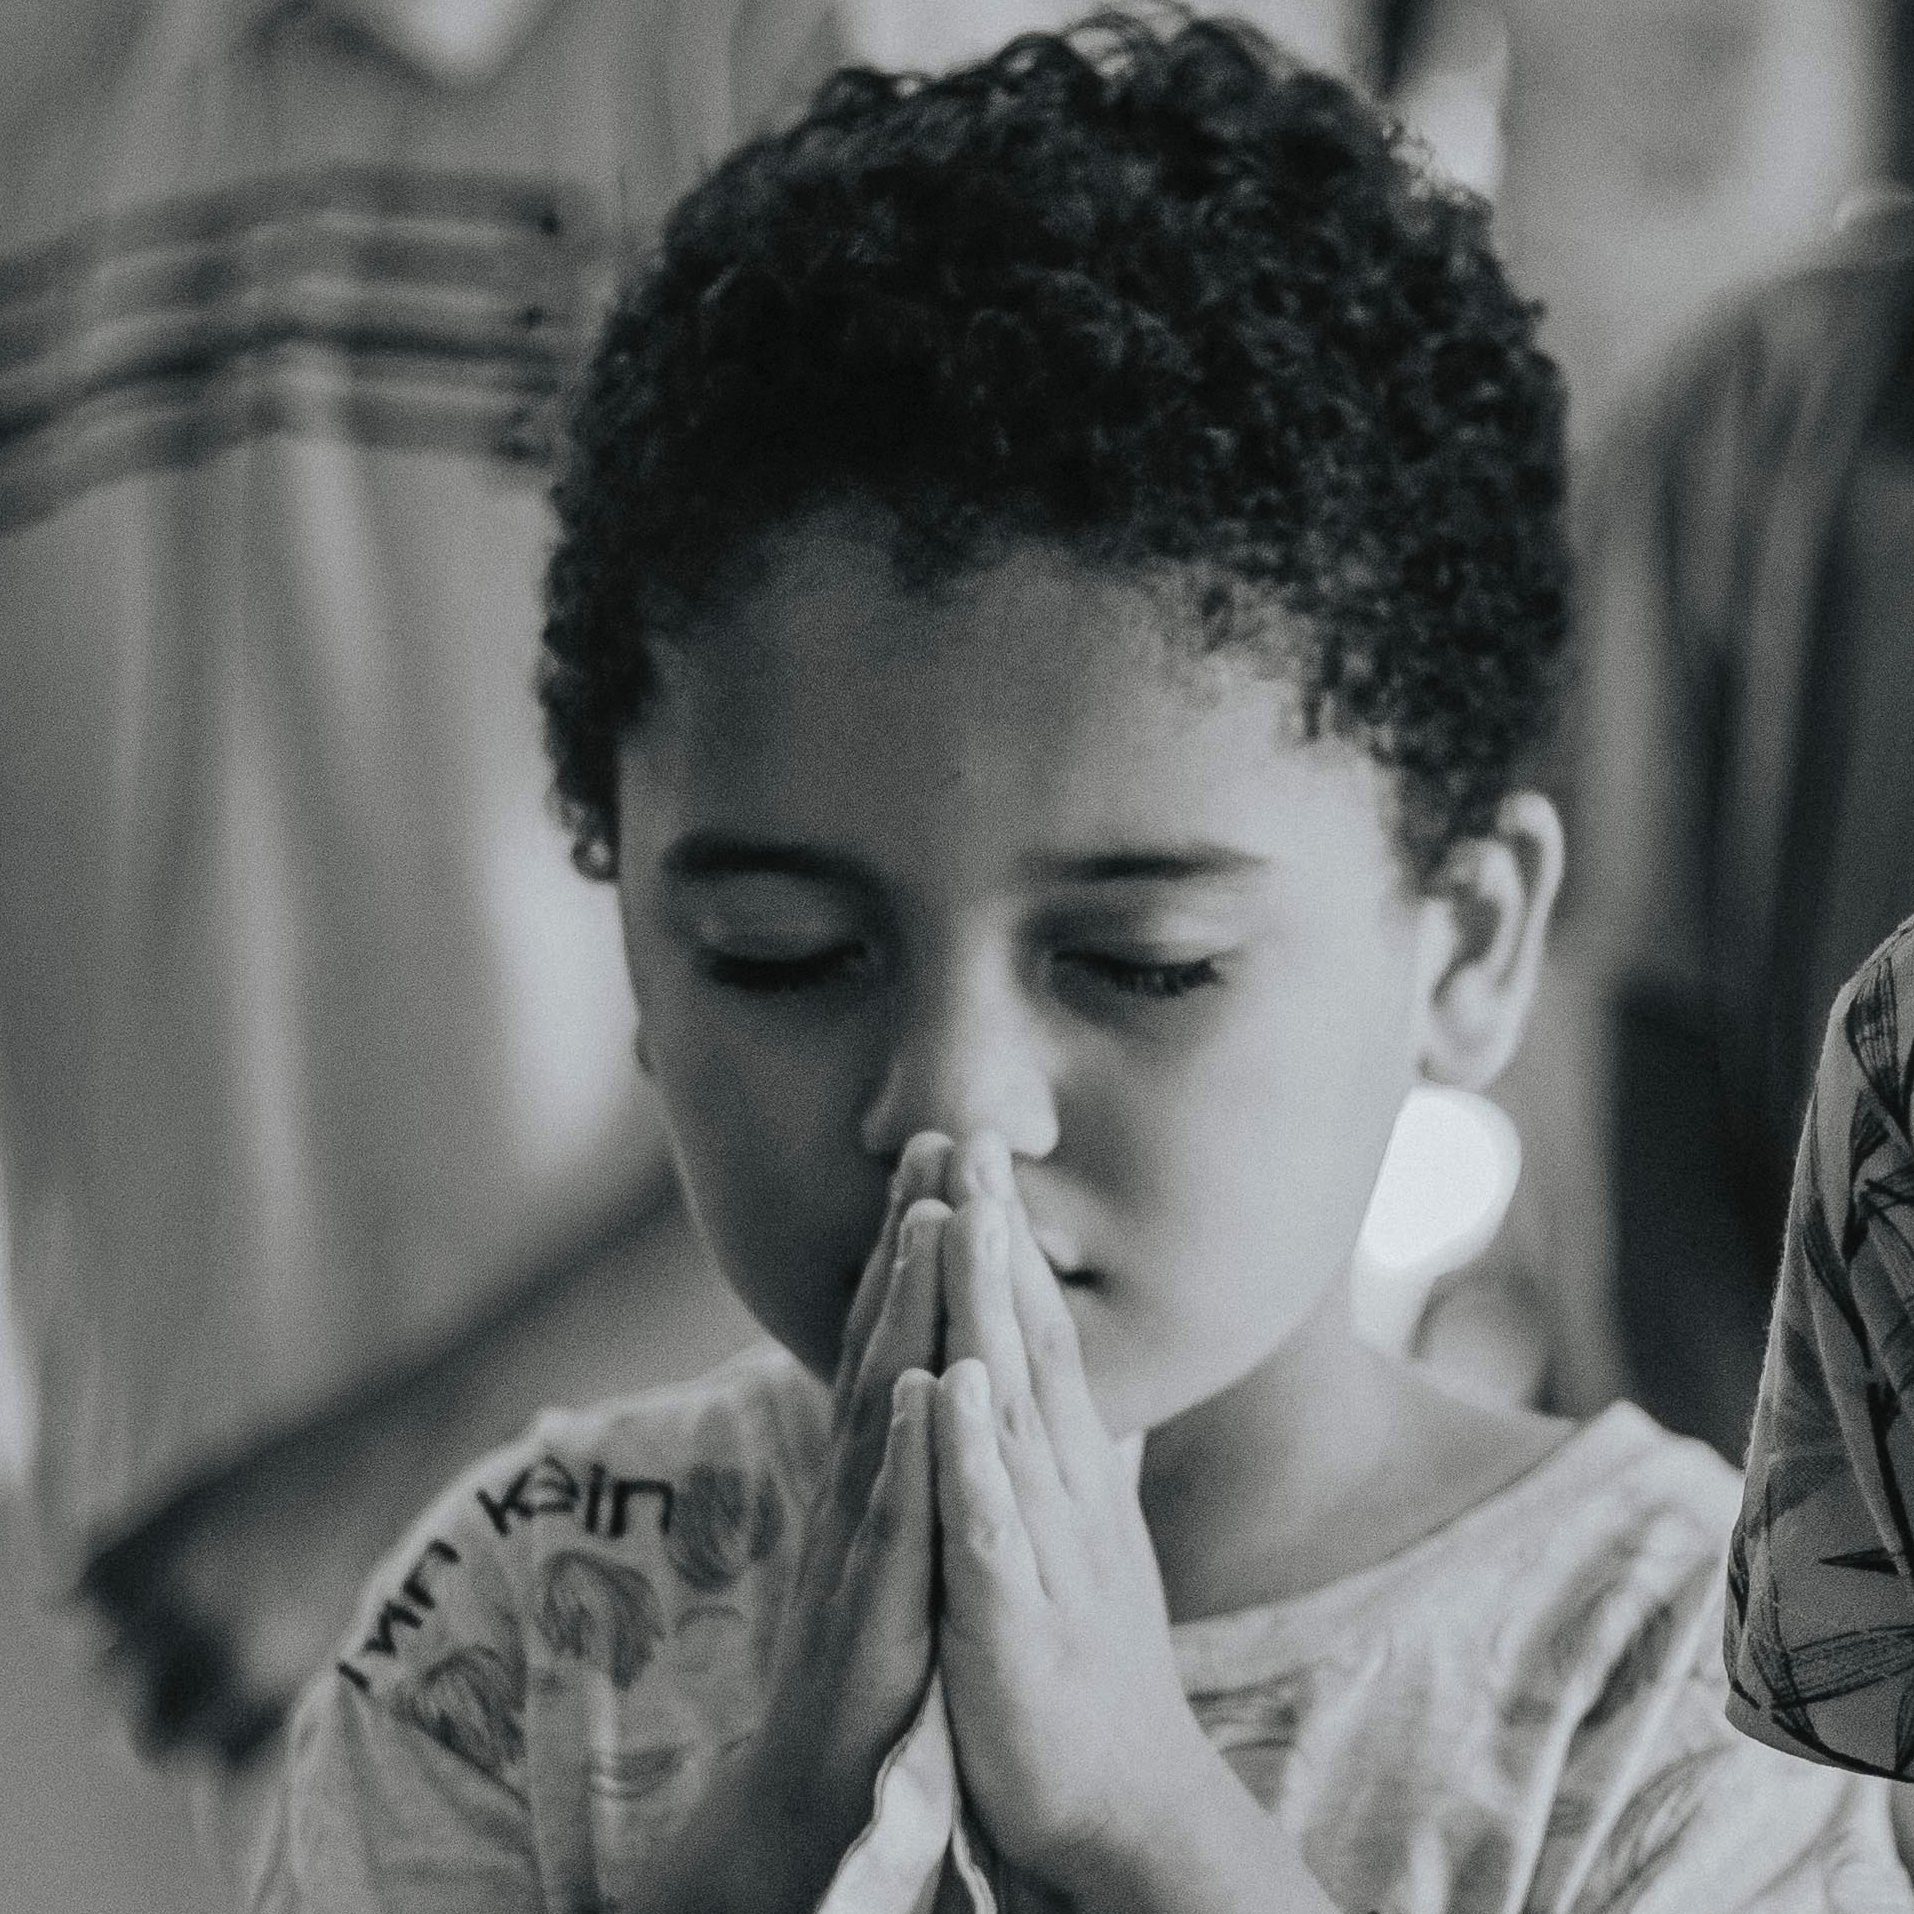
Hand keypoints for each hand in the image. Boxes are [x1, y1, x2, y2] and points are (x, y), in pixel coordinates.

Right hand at [659, 1134, 951, 1913]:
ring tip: (927, 1225)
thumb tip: (932, 1367)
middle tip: (935, 1140)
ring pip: (882, 1405)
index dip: (915, 1242)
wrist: (826, 1783)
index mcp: (875, 1461)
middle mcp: (859, 1479)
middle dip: (909, 1239)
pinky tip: (920, 1388)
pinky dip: (904, 1451)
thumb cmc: (874, 1647)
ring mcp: (860, 1538)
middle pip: (882, 1339)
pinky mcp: (874, 1609)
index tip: (942, 1153)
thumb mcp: (895, 1526)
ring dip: (901, 1313)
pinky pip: (893, 1520)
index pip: (894, 1331)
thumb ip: (908, 1447)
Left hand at [930, 1135, 1342, 1913]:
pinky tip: (953, 1384)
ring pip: (1013, 1411)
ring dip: (988, 1312)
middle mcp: (1060, 1489)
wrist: (1118, 1800)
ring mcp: (1042, 1548)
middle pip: (1029, 1344)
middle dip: (998, 1239)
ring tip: (966, 1217)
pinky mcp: (1014, 1619)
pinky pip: (989, 1524)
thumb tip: (1040, 1374)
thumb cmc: (1080, 1655)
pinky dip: (973, 1451)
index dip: (1003, 1243)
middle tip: (975, 1134)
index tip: (975, 1152)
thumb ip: (1052, 1448)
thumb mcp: (1067, 1530)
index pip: (1035, 1334)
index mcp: (1060, 1469)